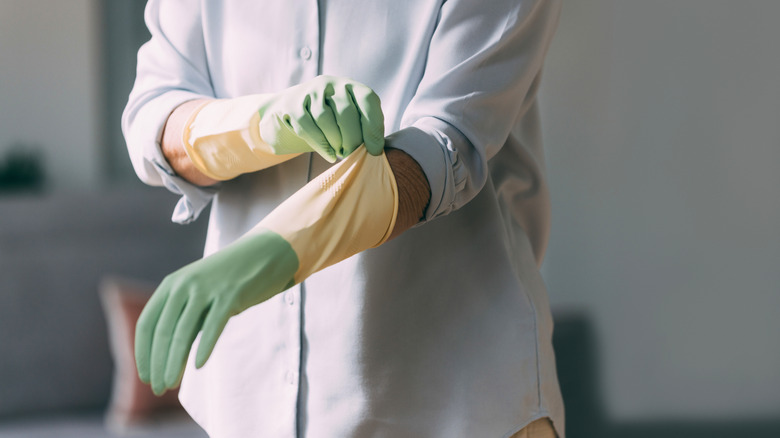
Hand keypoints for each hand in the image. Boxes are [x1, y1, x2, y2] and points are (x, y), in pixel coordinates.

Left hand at [134, 230, 297, 394]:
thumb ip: (185, 318)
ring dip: (174, 362)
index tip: (146, 376)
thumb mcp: (200, 294)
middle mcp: (184, 285)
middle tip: (158, 388)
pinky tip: (198, 366)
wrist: (265, 253)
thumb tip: (168, 357)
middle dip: (158, 363)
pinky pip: (213, 326)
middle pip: (162, 331)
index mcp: (171, 284)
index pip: (147, 323)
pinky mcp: (230, 295)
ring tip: (172, 384)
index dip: (143, 352)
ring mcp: (207, 289)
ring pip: (183, 332)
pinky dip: (204, 347)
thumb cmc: (230, 280)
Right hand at [258, 75, 384, 161]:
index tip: (374, 150)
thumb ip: (363, 127)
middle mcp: (331, 83)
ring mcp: (309, 91)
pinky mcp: (291, 104)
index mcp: (351, 85)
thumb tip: (376, 149)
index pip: (367, 99)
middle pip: (345, 112)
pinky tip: (330, 155)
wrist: (290, 112)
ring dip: (336, 142)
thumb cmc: (330, 121)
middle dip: (352, 138)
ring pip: (325, 119)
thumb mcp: (350, 118)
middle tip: (353, 153)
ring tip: (340, 153)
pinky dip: (321, 145)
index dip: (373, 126)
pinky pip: (307, 127)